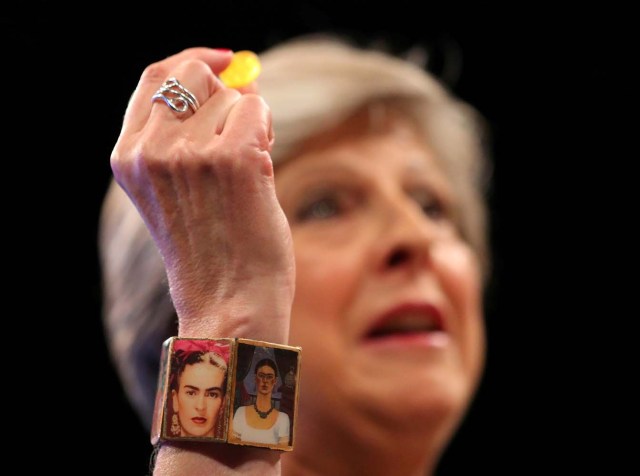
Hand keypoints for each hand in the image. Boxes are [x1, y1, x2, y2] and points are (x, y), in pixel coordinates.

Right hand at [110, 48, 294, 342]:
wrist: (231, 304)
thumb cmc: (214, 251)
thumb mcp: (179, 191)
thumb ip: (191, 134)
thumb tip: (238, 77)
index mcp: (129, 158)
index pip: (154, 78)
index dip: (191, 61)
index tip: (221, 63)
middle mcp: (151, 151)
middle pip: (194, 74)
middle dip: (228, 92)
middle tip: (245, 130)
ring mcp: (189, 154)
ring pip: (232, 95)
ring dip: (251, 122)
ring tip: (248, 173)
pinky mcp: (232, 159)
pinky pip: (258, 111)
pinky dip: (267, 132)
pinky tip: (261, 172)